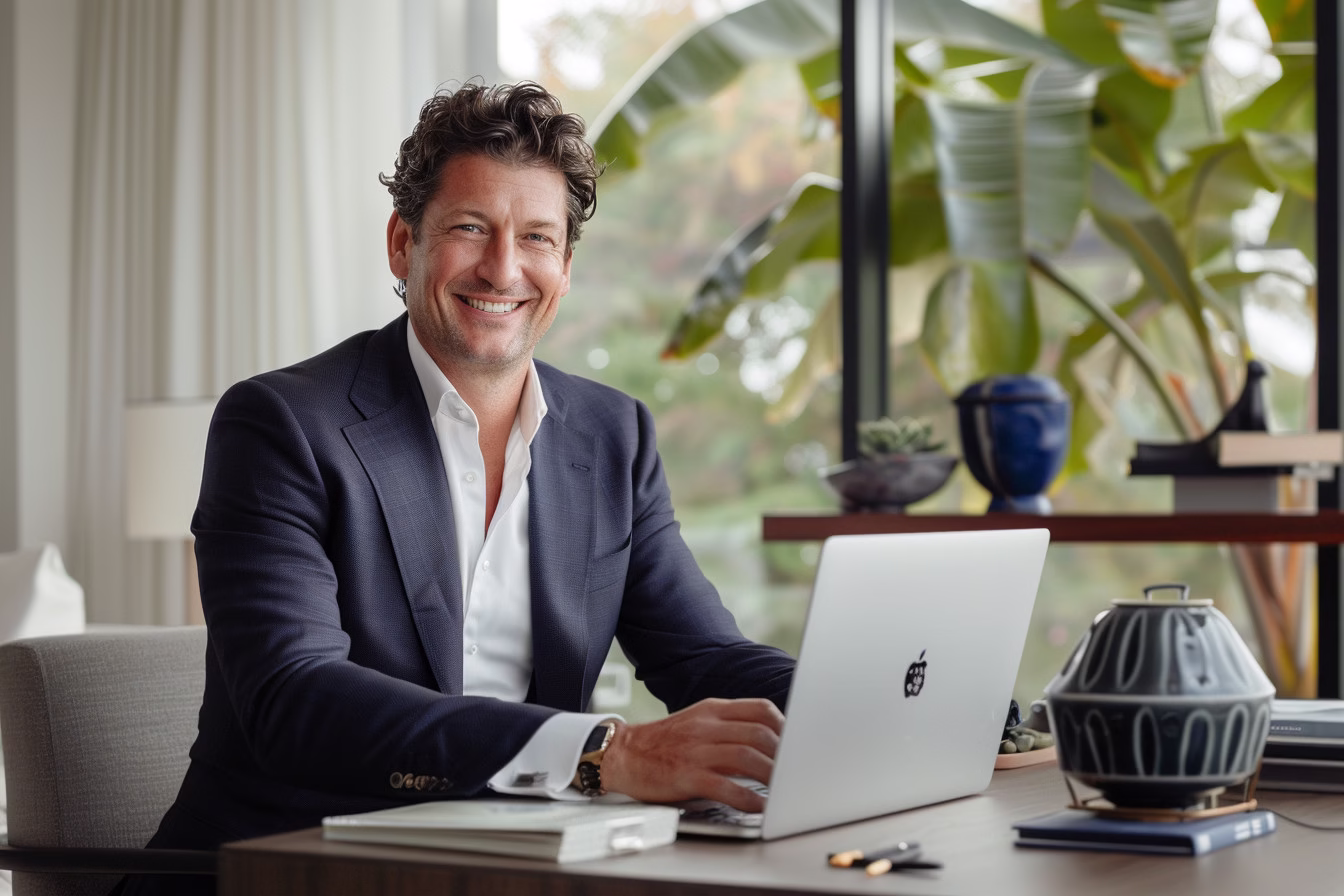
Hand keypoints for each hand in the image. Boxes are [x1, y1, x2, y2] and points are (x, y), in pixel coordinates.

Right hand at [599, 697, 783, 811]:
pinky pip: (724, 786)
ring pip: (746, 756)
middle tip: (796, 770)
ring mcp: (695, 750)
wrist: (622, 754)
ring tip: (785, 790)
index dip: (785, 725)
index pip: (760, 708)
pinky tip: (759, 807)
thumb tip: (768, 745)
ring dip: (772, 775)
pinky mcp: (685, 775)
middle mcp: (706, 726)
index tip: (798, 742)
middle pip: (759, 733)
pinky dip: (747, 798)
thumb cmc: (664, 743)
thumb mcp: (697, 724)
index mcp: (712, 711)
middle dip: (784, 754)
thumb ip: (729, 729)